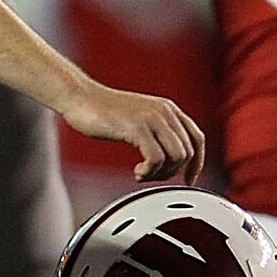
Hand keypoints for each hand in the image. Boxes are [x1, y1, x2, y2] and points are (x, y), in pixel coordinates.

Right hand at [56, 81, 203, 181]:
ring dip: (161, 173)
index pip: (197, 139)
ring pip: (176, 157)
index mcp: (168, 109)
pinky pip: (157, 158)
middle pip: (187, 152)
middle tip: (150, 175)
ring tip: (143, 173)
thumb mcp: (137, 117)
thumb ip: (155, 130)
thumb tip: (167, 156)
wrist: (79, 96)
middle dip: (172, 172)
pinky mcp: (137, 128)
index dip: (197, 163)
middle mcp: (164, 112)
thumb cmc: (101, 110)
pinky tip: (137, 171)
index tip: (188, 180)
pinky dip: (150, 171)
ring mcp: (152, 119)